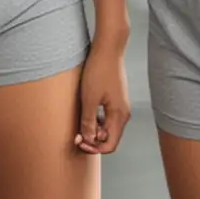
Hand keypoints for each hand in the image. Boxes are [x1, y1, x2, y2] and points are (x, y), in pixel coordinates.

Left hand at [76, 38, 129, 154]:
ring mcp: (120, 106)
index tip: (79, 142)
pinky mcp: (116, 99)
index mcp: (119, 116)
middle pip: (109, 138)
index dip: (94, 148)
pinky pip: (107, 117)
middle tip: (76, 134)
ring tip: (79, 124)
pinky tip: (86, 113)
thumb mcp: (89, 99)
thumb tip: (89, 140)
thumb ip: (89, 122)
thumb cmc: (99, 71)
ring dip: (94, 130)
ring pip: (108, 128)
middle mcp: (123, 114)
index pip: (110, 145)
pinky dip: (97, 120)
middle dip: (93, 140)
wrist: (108, 49)